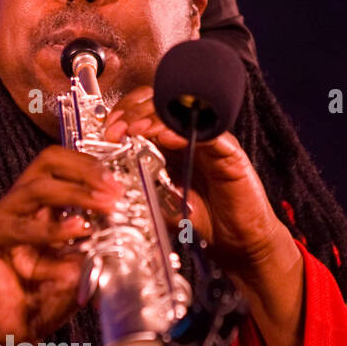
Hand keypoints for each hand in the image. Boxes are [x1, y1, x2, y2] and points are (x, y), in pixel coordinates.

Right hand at [0, 146, 122, 345]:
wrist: (6, 338)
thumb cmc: (36, 306)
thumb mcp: (77, 271)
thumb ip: (93, 248)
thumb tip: (121, 227)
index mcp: (34, 211)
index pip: (59, 168)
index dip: (89, 168)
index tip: (117, 185)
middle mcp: (13, 208)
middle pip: (46, 163)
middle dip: (86, 172)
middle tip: (113, 190)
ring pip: (36, 188)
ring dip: (76, 194)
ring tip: (103, 207)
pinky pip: (18, 227)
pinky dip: (50, 230)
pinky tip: (75, 233)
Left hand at [104, 86, 290, 281]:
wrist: (237, 242)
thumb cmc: (203, 220)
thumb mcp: (159, 204)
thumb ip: (139, 188)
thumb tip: (109, 178)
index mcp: (170, 145)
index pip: (146, 112)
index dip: (125, 114)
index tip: (109, 130)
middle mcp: (189, 137)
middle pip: (161, 103)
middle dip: (134, 111)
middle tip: (117, 129)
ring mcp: (210, 141)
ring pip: (183, 112)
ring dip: (155, 116)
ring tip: (137, 129)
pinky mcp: (229, 152)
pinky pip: (208, 133)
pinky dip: (185, 131)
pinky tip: (167, 138)